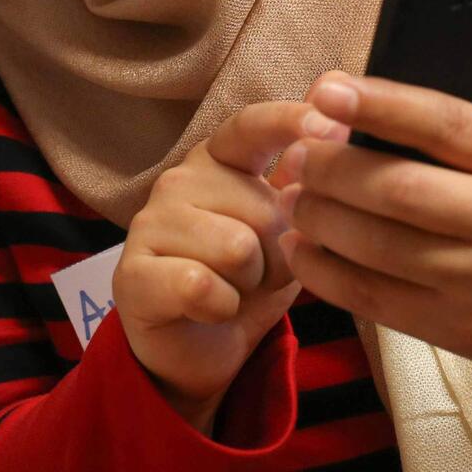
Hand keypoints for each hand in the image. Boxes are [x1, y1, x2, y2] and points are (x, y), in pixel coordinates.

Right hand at [113, 101, 347, 432]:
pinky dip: (220, 309)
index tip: (334, 128)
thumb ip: (307, 181)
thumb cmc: (248, 278)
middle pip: (265, 209)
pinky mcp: (132, 271)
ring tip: (232, 288)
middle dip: (279, 254)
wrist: (196, 349)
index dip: (291, 122)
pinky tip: (208, 309)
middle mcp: (180, 177)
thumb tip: (339, 127)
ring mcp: (150, 221)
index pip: (253, 126)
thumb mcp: (288, 229)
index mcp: (220, 156)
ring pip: (238, 249)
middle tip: (257, 271)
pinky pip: (201, 287)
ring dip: (250, 284)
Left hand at [278, 11, 471, 410]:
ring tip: (288, 188)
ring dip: (318, 215)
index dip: (379, 103)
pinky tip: (299, 244)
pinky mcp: (456, 329)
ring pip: (376, 247)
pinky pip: (372, 299)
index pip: (444, 124)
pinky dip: (324, 273)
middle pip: (397, 189)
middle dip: (331, 165)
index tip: (325, 87)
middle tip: (294, 146)